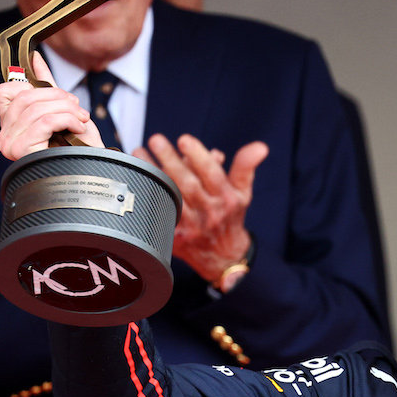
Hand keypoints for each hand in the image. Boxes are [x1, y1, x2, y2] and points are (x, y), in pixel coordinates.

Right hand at [0, 52, 102, 159]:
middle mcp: (5, 135)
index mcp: (10, 124)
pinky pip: (45, 121)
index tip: (56, 95)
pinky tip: (78, 127)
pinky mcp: (23, 150)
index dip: (32, 86)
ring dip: (67, 110)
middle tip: (77, 107)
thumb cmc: (77, 144)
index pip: (5, 91)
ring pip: (38, 109)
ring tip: (81, 118)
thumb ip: (44, 85)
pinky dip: (67, 120)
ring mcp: (11, 144)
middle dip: (59, 97)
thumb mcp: (61, 108)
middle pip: (26, 97)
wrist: (90, 168)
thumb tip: (34, 58)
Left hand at [136, 134, 268, 282]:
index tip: (184, 139)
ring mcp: (191, 226)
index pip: (213, 175)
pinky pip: (159, 215)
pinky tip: (136, 182)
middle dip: (171, 161)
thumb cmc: (230, 216)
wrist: (224, 257)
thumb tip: (260, 147)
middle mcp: (210, 212)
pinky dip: (148, 198)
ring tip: (139, 153)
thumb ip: (246, 167)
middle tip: (156, 140)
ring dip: (153, 175)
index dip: (199, 157)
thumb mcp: (243, 191)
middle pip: (188, 184)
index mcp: (227, 198)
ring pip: (170, 197)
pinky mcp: (175, 237)